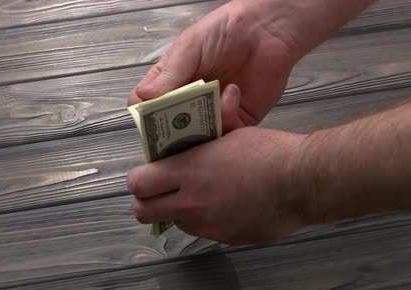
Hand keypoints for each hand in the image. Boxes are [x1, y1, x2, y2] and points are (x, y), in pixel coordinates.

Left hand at [126, 127, 317, 244]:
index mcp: (188, 170)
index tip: (150, 172)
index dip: (140, 179)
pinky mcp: (226, 238)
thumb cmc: (268, 152)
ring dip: (179, 211)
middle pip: (143, 212)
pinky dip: (208, 220)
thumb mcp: (231, 133)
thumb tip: (199, 123)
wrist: (302, 182)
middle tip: (161, 191)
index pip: (138, 183)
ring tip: (200, 195)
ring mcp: (208, 224)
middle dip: (147, 202)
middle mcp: (191, 202)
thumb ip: (206, 135)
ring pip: (175, 223)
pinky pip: (204, 231)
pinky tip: (227, 205)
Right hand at [128, 0, 299, 132]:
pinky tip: (232, 92)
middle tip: (180, 126)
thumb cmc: (224, 31)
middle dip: (174, 132)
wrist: (266, 29)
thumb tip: (143, 96)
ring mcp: (212, 114)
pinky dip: (227, 117)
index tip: (151, 119)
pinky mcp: (237, 121)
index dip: (146, 118)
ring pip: (199, 139)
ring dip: (204, 126)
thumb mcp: (190, 47)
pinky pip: (227, 134)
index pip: (147, 108)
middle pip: (171, 131)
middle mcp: (188, 103)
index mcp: (170, 84)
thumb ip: (169, 73)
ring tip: (211, 99)